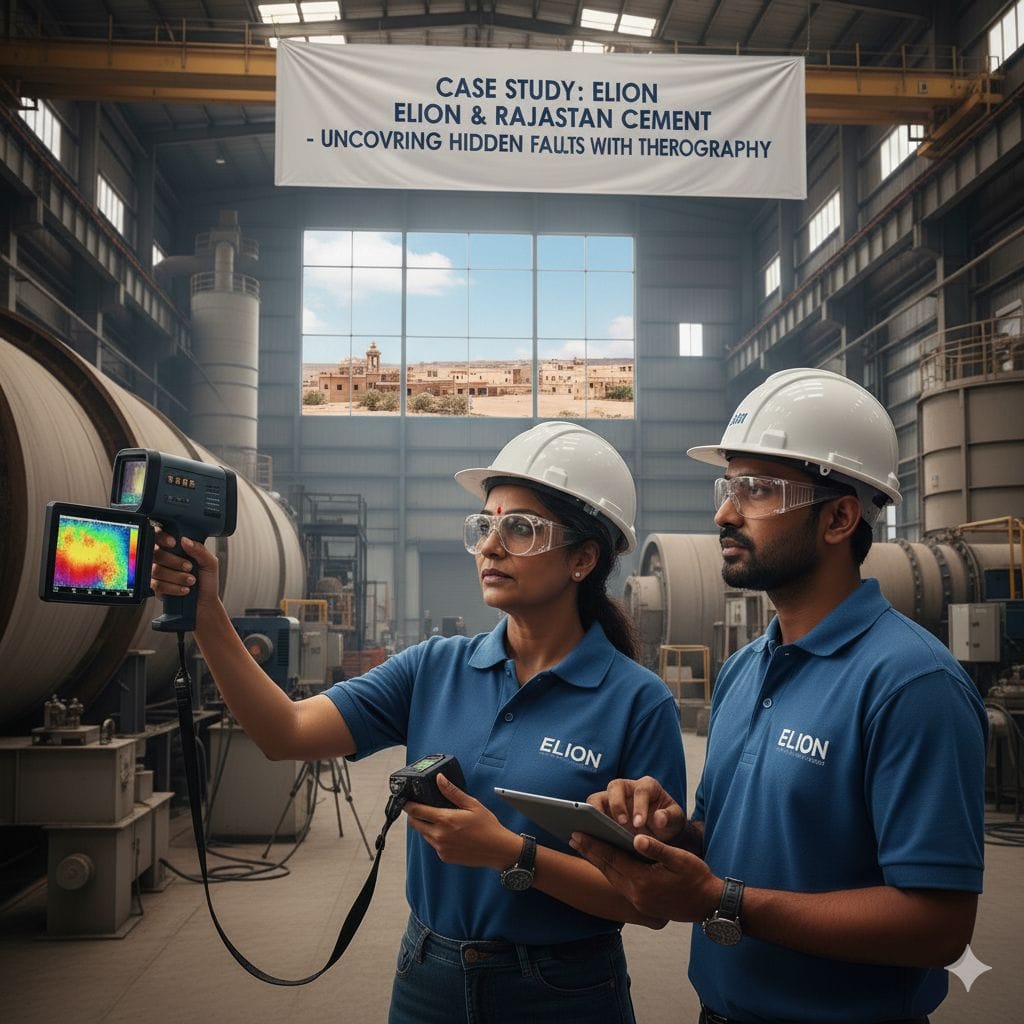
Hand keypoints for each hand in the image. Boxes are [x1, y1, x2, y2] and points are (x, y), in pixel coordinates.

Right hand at [150, 529, 220, 615]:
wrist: (205, 603)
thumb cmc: (207, 582)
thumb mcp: (210, 563)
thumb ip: (199, 550)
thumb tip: (185, 540)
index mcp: (177, 549)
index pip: (161, 536)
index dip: (163, 537)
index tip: (174, 543)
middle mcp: (165, 559)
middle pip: (156, 553)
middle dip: (174, 561)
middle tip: (189, 567)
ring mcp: (159, 573)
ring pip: (156, 569)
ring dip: (176, 576)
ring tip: (191, 580)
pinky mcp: (156, 587)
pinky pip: (157, 584)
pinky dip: (173, 587)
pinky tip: (185, 590)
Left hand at [402, 774, 519, 869]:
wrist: (497, 850)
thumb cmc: (487, 826)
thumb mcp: (472, 804)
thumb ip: (452, 792)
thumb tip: (439, 779)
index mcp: (445, 820)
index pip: (416, 811)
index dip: (407, 804)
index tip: (405, 800)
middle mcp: (439, 836)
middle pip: (415, 824)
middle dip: (414, 815)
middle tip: (420, 807)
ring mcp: (440, 848)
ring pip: (423, 834)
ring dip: (425, 825)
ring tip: (438, 818)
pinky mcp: (444, 856)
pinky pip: (433, 844)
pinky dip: (435, 836)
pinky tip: (448, 832)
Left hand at [569, 831, 720, 923]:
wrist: (709, 905)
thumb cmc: (697, 878)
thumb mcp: (681, 859)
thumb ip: (658, 848)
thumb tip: (637, 838)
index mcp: (644, 882)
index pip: (613, 859)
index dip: (595, 845)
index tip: (579, 832)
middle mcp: (637, 894)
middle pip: (607, 869)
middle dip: (590, 852)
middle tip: (572, 837)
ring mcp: (638, 902)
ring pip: (611, 878)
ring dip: (596, 862)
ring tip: (583, 847)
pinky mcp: (641, 905)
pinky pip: (619, 884)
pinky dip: (609, 871)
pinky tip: (604, 862)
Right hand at [587, 776, 684, 842]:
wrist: (661, 830)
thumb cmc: (668, 821)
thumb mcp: (676, 820)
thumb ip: (670, 817)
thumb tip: (659, 819)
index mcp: (647, 786)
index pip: (641, 790)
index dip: (639, 806)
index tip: (639, 824)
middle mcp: (627, 788)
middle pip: (615, 786)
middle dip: (616, 804)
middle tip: (621, 824)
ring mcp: (612, 799)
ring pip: (597, 797)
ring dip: (596, 811)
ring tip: (599, 829)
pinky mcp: (602, 811)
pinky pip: (589, 813)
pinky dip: (587, 822)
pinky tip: (590, 837)